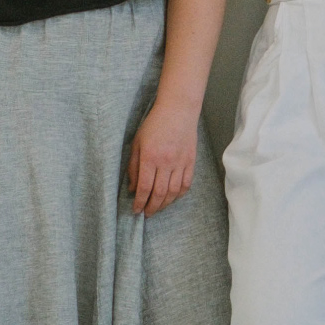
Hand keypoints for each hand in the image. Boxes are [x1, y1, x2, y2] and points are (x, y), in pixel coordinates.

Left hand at [126, 100, 198, 215]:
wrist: (178, 111)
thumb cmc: (154, 125)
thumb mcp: (137, 143)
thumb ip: (133, 167)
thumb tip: (133, 188)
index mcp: (150, 157)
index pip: (145, 187)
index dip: (140, 202)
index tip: (136, 210)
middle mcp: (166, 162)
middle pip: (159, 193)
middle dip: (152, 207)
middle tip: (146, 214)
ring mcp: (180, 162)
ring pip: (173, 191)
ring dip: (165, 204)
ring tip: (158, 208)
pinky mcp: (191, 161)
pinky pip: (186, 184)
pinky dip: (179, 194)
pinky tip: (172, 198)